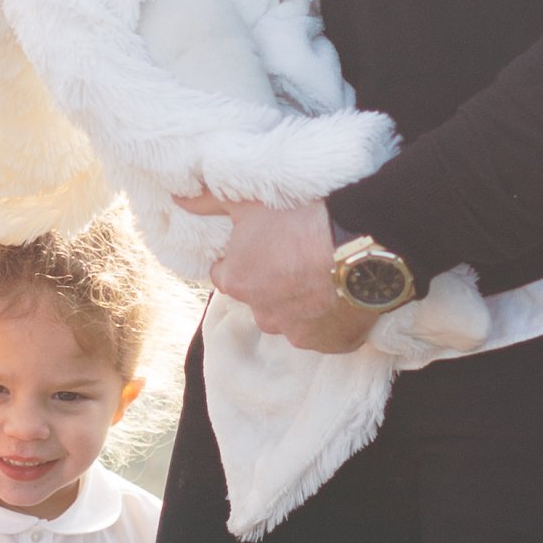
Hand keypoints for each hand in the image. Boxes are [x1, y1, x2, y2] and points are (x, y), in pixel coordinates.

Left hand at [174, 193, 375, 355]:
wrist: (365, 243)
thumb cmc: (303, 217)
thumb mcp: (249, 199)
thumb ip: (208, 201)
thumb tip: (177, 199)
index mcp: (236, 282)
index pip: (227, 272)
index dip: (245, 256)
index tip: (266, 242)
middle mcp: (261, 315)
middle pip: (261, 297)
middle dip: (274, 280)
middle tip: (299, 253)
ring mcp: (297, 332)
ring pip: (292, 316)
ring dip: (302, 300)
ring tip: (324, 271)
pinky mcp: (330, 344)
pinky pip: (324, 332)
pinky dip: (329, 316)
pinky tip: (343, 290)